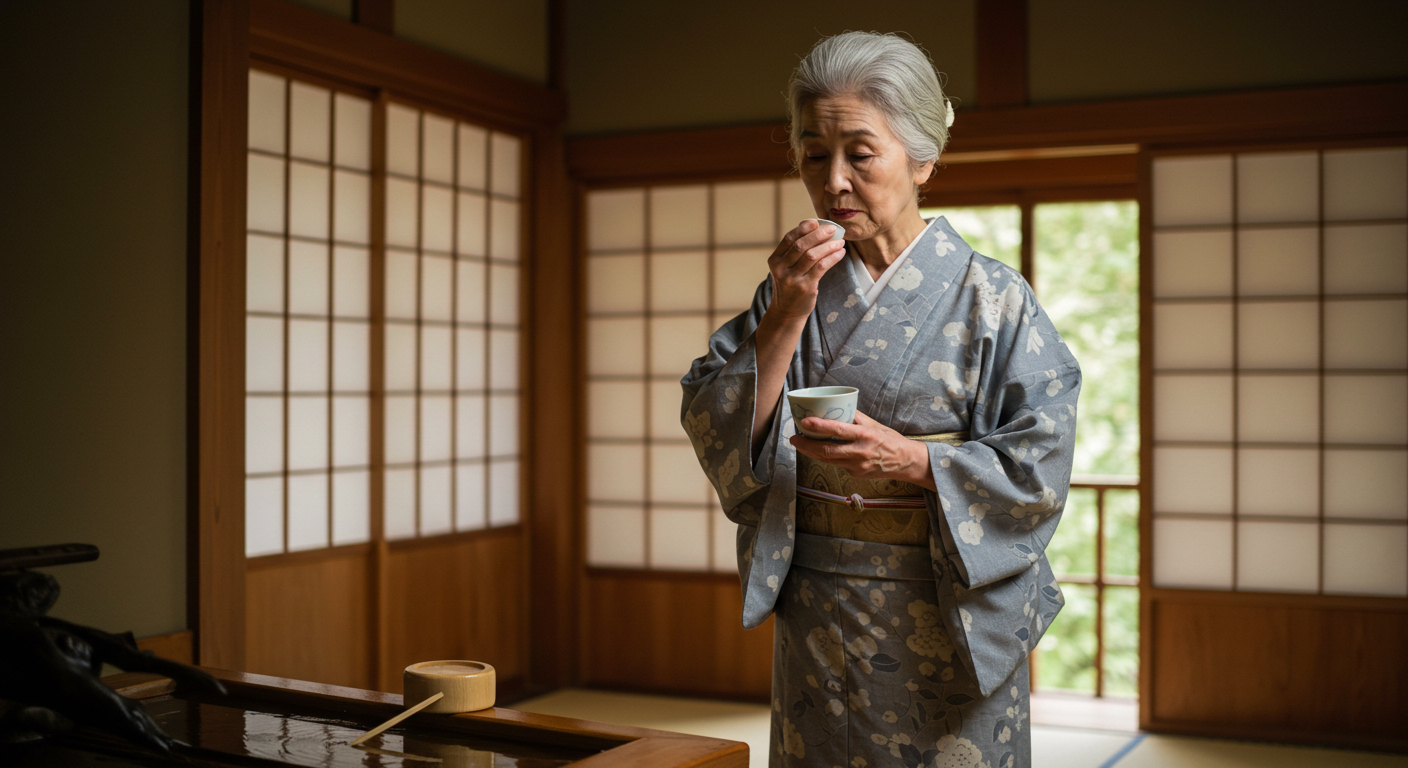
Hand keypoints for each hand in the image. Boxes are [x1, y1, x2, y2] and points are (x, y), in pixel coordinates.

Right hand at [766, 219, 847, 321]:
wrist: (787, 311)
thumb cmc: (790, 284)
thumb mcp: (786, 268)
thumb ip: (795, 252)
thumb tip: (818, 229)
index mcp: (775, 260)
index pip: (788, 238)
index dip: (803, 228)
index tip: (816, 222)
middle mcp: (781, 269)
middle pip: (800, 245)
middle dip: (818, 235)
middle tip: (832, 229)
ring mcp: (792, 279)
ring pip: (812, 256)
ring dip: (828, 246)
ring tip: (840, 242)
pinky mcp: (805, 287)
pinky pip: (821, 267)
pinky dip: (833, 257)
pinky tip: (840, 253)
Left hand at [788, 410, 935, 490]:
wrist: (905, 462)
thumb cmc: (889, 440)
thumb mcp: (873, 424)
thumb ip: (854, 418)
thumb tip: (835, 408)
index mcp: (865, 435)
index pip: (838, 430)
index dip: (819, 426)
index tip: (804, 422)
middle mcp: (860, 452)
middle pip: (826, 451)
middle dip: (806, 445)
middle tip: (794, 438)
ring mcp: (856, 466)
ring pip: (828, 460)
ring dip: (811, 452)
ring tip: (801, 443)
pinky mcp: (855, 475)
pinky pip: (838, 465)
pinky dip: (828, 457)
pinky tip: (822, 451)